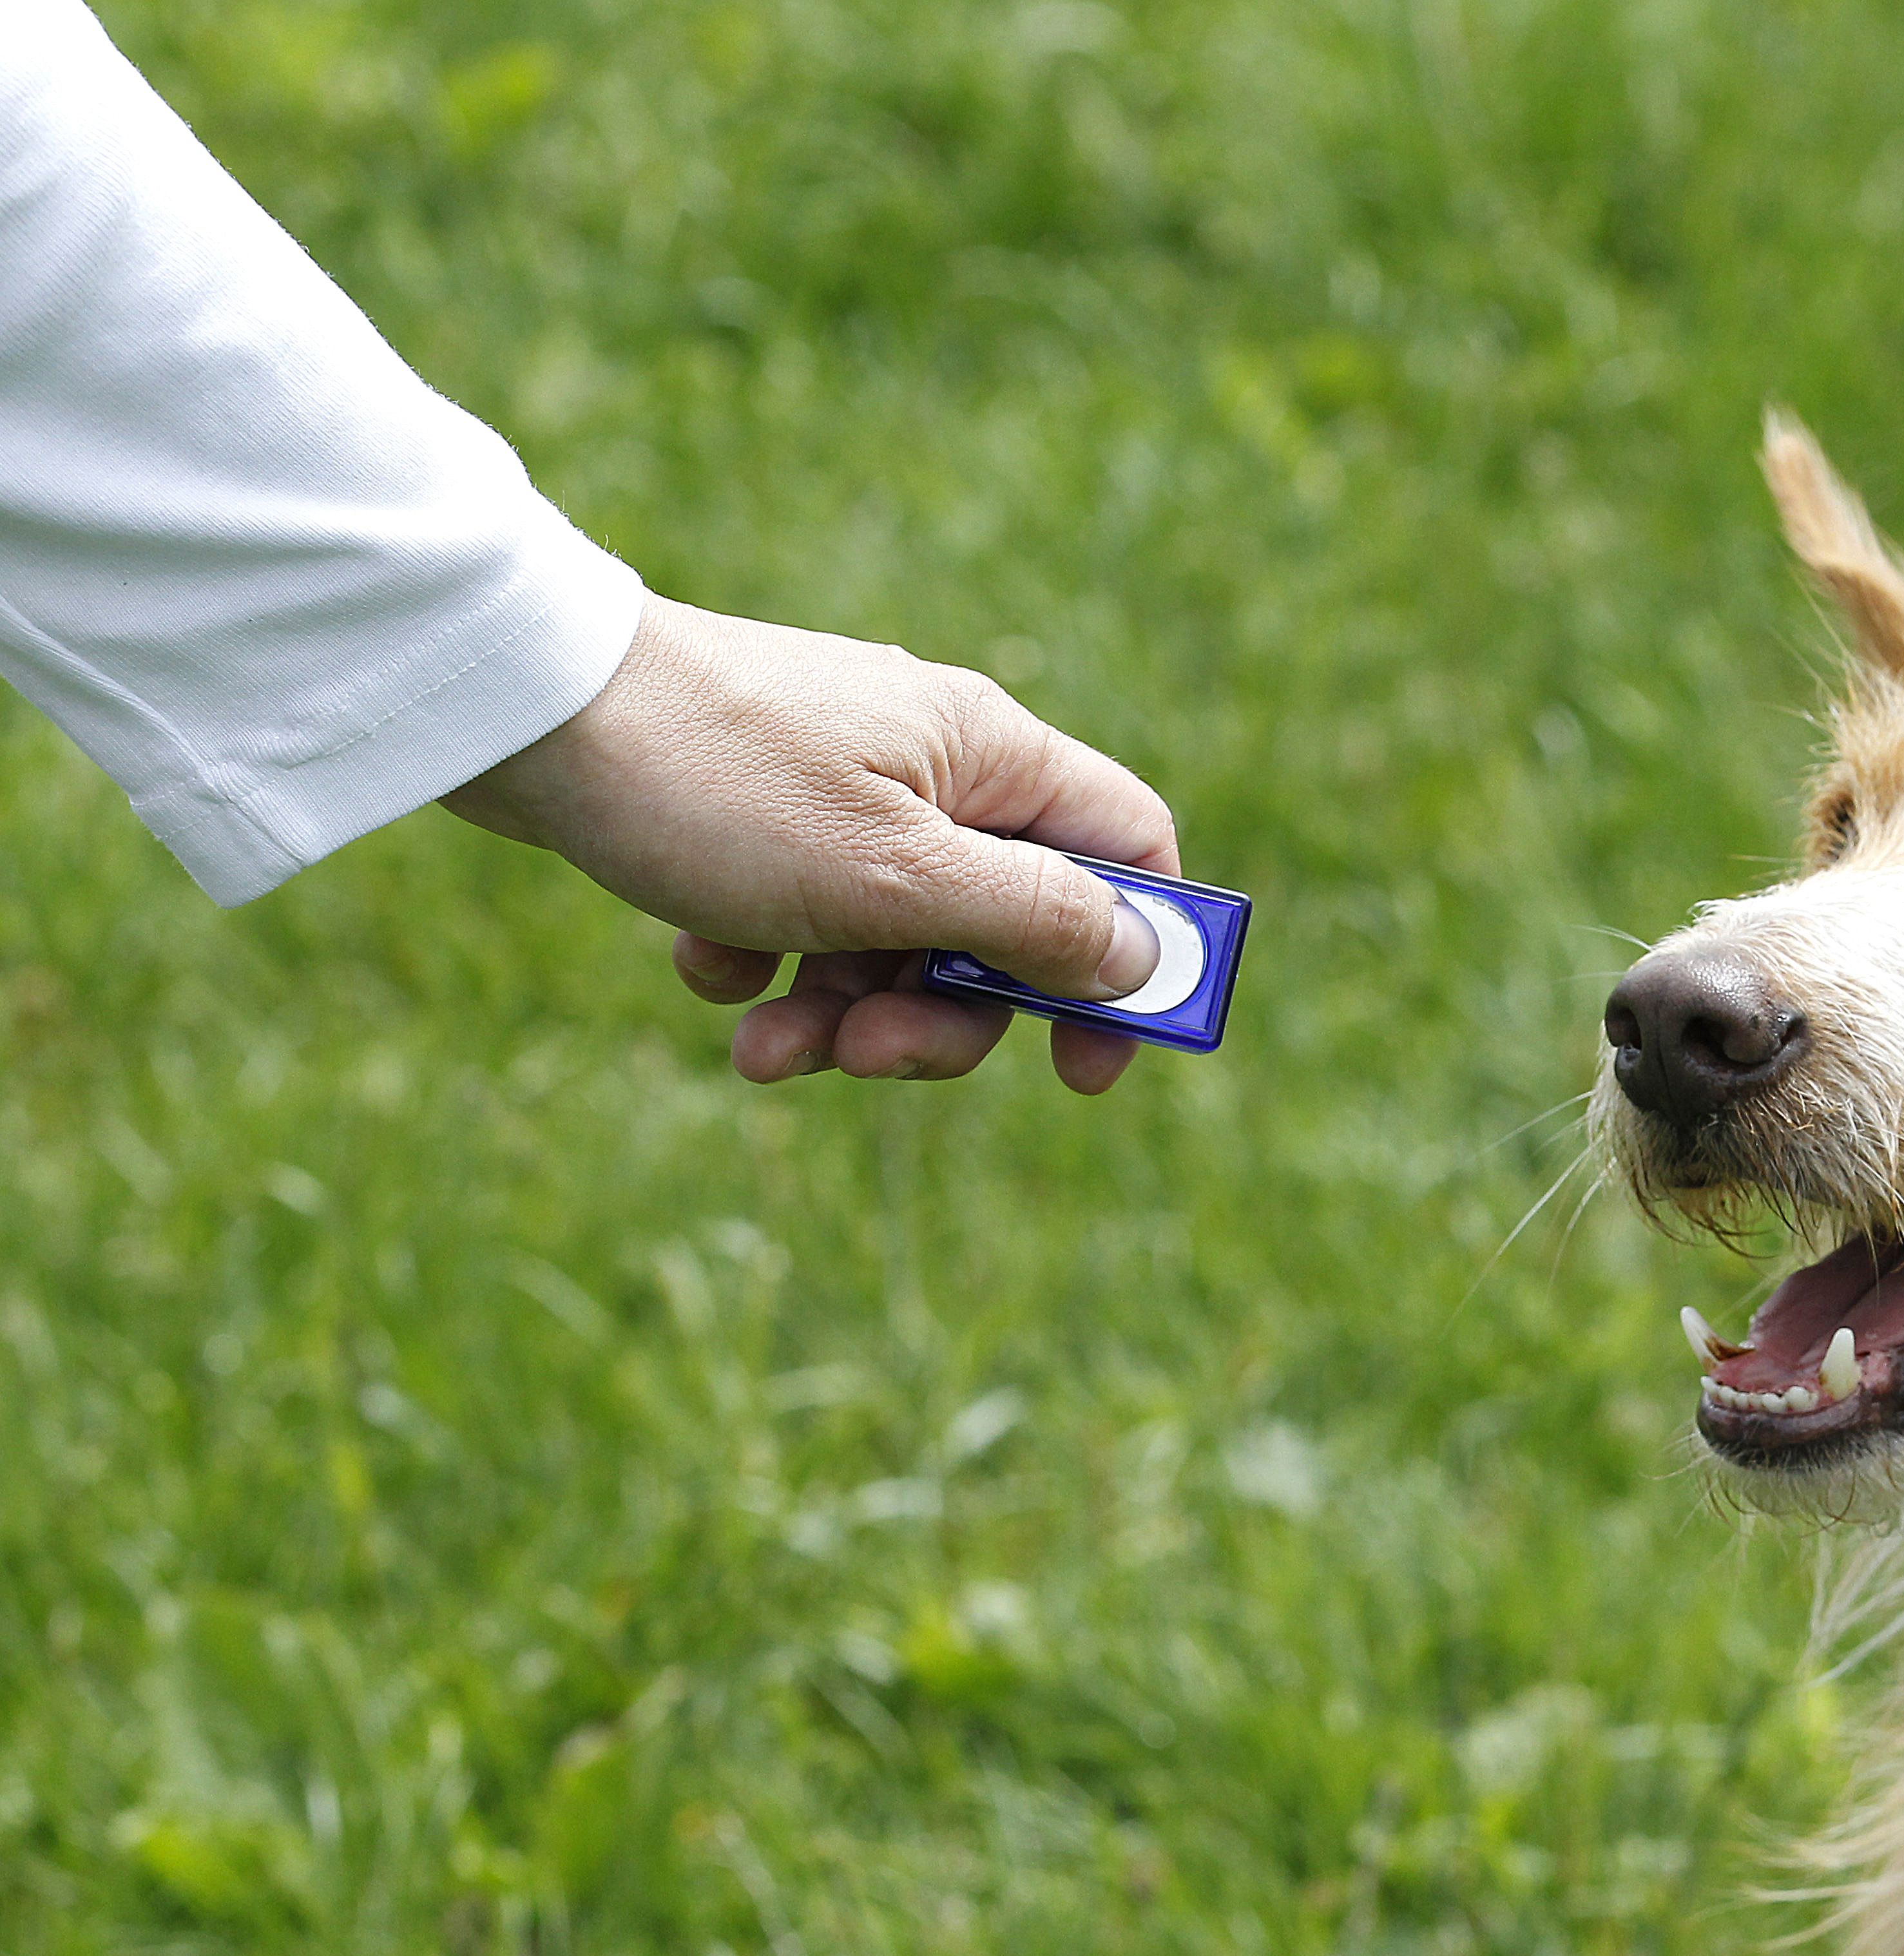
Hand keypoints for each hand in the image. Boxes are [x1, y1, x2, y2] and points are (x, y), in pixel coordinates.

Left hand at [442, 593, 1175, 1091]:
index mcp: (991, 757)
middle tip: (868, 1056)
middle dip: (942, 1016)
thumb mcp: (898, 879)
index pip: (1128, 851)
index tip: (1083, 1064)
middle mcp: (933, 765)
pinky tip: (705, 962)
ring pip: (897, 938)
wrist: (525, 709)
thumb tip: (1144, 958)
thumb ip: (1033, 920)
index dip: (1132, 965)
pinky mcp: (759, 812)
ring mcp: (843, 786)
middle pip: (1004, 925)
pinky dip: (768, 962)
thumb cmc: (721, 785)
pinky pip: (805, 918)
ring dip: (843, 1013)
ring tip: (763, 1048)